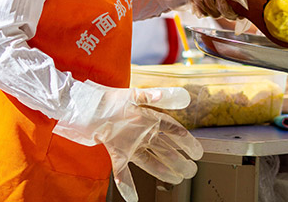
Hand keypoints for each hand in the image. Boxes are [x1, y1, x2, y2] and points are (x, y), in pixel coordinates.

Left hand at [92, 87, 203, 201]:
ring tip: (177, 179)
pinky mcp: (117, 153)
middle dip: (179, 160)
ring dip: (164, 170)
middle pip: (165, 149)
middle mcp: (143, 134)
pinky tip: (132, 198)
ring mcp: (131, 145)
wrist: (89, 106)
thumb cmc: (112, 99)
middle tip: (191, 170)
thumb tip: (183, 97)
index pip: (174, 131)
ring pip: (151, 161)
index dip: (187, 142)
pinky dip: (127, 185)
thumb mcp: (136, 95)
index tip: (198, 152)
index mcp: (150, 119)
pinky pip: (123, 171)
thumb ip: (158, 96)